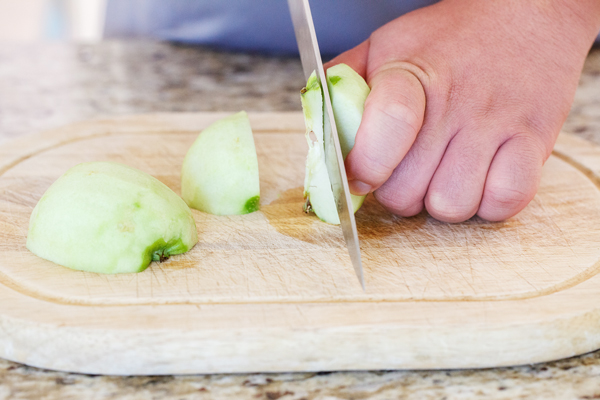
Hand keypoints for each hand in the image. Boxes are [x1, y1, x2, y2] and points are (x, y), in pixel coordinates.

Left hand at [326, 0, 599, 221]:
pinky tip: (479, 180)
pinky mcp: (537, 143)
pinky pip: (505, 203)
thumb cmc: (448, 38)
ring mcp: (499, 124)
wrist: (526, 13)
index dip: (365, 166)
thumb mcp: (385, 45)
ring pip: (452, 206)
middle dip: (397, 193)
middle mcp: (458, 103)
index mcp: (413, 75)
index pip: (390, 127)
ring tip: (443, 173)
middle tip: (405, 171)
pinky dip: (487, 204)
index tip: (358, 179)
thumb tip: (315, 130)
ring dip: (440, 202)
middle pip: (409, 190)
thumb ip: (344, 84)